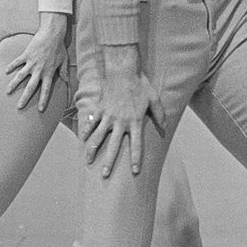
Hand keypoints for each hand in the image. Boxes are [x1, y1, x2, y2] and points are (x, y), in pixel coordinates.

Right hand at [4, 16, 67, 112]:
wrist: (52, 34)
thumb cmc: (59, 47)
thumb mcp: (64, 60)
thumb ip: (63, 71)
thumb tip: (66, 80)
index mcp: (49, 73)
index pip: (46, 90)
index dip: (43, 100)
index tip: (40, 110)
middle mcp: (39, 70)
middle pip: (30, 87)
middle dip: (25, 98)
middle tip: (19, 107)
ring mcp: (31, 63)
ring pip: (20, 76)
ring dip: (13, 85)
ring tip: (7, 92)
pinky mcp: (25, 55)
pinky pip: (16, 62)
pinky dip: (11, 67)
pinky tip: (5, 71)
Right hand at [82, 46, 167, 178]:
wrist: (121, 70)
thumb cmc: (140, 84)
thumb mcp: (154, 99)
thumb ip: (160, 114)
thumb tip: (164, 127)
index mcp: (135, 121)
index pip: (137, 145)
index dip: (136, 160)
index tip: (135, 172)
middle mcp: (120, 122)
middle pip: (114, 147)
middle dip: (109, 162)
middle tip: (105, 175)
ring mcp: (108, 116)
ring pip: (98, 138)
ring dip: (92, 151)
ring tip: (88, 162)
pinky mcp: (98, 109)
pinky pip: (90, 123)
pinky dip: (85, 132)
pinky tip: (82, 141)